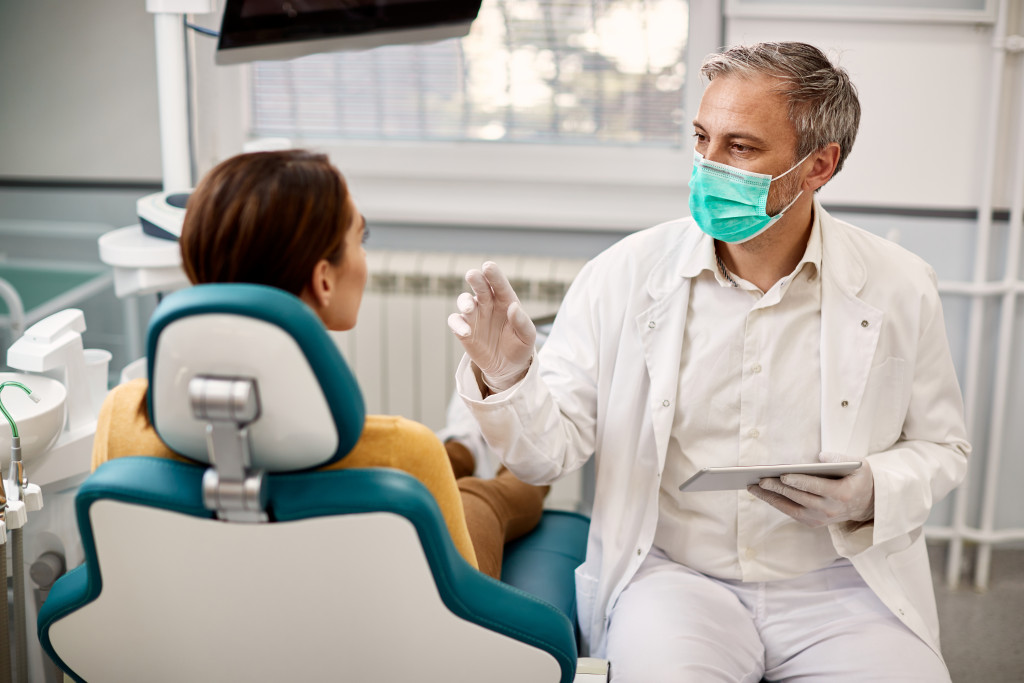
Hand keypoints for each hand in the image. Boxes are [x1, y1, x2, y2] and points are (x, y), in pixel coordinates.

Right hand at [447, 261, 536, 391]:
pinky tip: (466, 331)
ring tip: (469, 309)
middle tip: (472, 275)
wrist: (508, 367)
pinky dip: (457, 324)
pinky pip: (455, 322)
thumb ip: (522, 322)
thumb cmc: (520, 346)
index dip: (494, 275)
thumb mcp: (527, 336)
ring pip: (464, 301)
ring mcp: (474, 316)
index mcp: (506, 301)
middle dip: (476, 280)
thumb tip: (513, 307)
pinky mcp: (463, 330)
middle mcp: (488, 304)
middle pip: (480, 287)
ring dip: (464, 302)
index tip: (488, 266)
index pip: (500, 285)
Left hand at [747, 452, 874, 527]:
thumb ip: (839, 458)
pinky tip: (763, 494)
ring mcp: (821, 519)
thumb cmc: (859, 478)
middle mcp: (830, 509)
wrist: (867, 503)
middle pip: (800, 498)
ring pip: (791, 509)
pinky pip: (791, 513)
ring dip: (771, 498)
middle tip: (760, 479)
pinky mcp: (814, 523)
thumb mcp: (858, 464)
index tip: (782, 475)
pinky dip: (776, 504)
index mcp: (842, 494)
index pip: (816, 487)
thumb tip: (818, 458)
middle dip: (778, 488)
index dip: (798, 481)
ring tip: (753, 487)